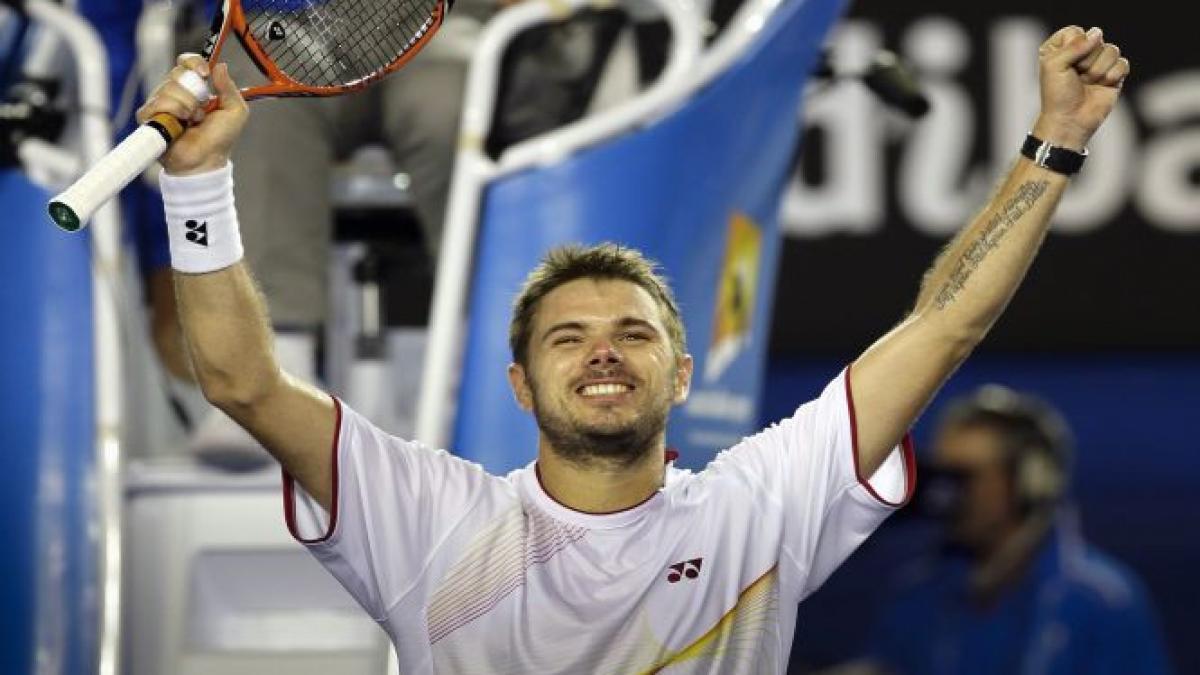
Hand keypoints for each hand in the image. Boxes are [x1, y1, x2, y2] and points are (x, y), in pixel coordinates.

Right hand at [135, 54, 248, 175]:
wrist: (206, 160)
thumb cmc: (220, 139)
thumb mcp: (235, 111)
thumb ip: (229, 88)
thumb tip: (221, 65)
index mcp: (194, 88)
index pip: (186, 62)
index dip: (194, 63)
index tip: (205, 74)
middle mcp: (175, 92)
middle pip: (177, 73)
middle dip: (194, 91)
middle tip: (201, 109)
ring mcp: (161, 104)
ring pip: (168, 88)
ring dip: (186, 106)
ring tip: (193, 121)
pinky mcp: (149, 116)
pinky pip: (157, 103)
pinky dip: (173, 112)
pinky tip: (181, 124)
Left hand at [1033, 26, 1130, 150]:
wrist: (1070, 121)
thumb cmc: (1057, 95)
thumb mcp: (1054, 66)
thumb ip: (1074, 45)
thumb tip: (1097, 33)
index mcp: (1061, 48)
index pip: (1076, 32)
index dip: (1073, 47)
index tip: (1064, 65)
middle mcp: (1081, 53)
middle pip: (1096, 39)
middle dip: (1086, 61)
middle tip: (1077, 77)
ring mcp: (1099, 63)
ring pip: (1112, 50)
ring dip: (1098, 70)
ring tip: (1088, 83)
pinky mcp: (1114, 75)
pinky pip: (1123, 64)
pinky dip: (1112, 76)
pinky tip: (1102, 86)